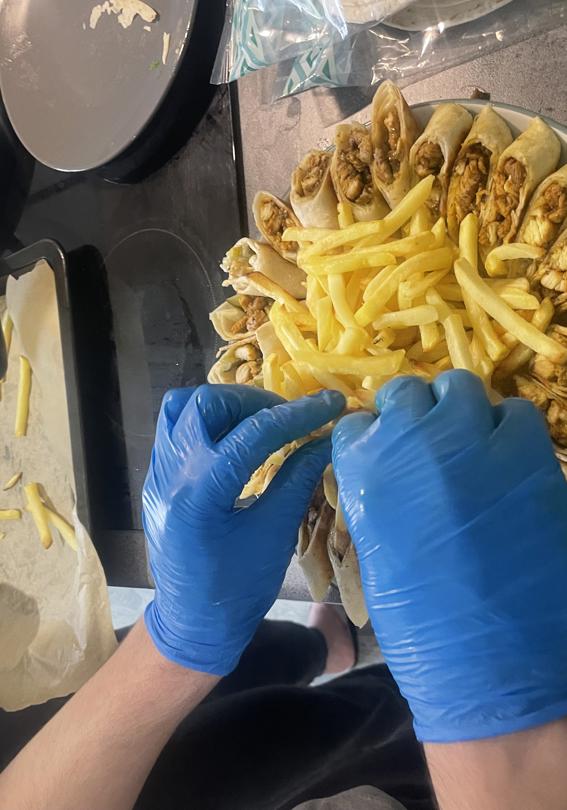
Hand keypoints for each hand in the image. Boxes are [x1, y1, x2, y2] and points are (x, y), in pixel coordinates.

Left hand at [143, 384, 344, 674]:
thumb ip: (298, 479)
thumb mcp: (274, 535)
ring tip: (260, 422)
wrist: (191, 625)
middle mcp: (170, 475)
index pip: (252, 433)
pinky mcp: (157, 479)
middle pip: (207, 404)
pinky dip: (208, 422)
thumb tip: (327, 440)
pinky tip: (236, 439)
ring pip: (183, 409)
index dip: (297, 415)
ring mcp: (157, 474)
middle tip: (289, 417)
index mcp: (201, 494)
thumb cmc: (237, 590)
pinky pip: (175, 429)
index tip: (331, 403)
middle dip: (254, 402)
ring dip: (226, 405)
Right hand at [332, 370, 566, 742]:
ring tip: (468, 441)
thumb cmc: (420, 624)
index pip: (357, 423)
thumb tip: (396, 468)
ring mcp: (473, 444)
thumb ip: (381, 495)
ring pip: (461, 388)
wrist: (491, 664)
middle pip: (407, 392)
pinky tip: (508, 460)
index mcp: (365, 472)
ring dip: (459, 410)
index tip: (383, 447)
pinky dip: (508, 430)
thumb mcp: (377, 550)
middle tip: (426, 439)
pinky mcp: (528, 457)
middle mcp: (414, 443)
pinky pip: (516, 414)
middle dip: (412, 411)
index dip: (372, 434)